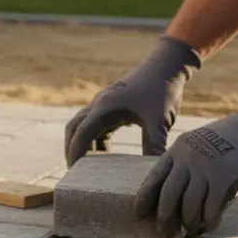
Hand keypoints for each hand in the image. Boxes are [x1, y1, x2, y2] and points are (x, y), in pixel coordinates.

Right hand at [64, 36, 201, 165]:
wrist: (167, 65)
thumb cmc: (162, 90)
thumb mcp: (159, 120)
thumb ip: (153, 145)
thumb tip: (153, 171)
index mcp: (105, 107)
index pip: (81, 133)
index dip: (75, 153)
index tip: (74, 172)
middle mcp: (99, 104)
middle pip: (73, 128)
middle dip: (71, 149)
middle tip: (76, 171)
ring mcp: (104, 103)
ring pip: (82, 125)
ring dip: (82, 144)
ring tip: (89, 166)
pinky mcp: (112, 104)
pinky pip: (96, 124)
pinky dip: (96, 139)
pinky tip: (107, 153)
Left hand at [134, 89, 237, 236]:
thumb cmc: (232, 139)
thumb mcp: (201, 144)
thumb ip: (187, 165)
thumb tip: (176, 198)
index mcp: (178, 149)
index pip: (154, 178)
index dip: (144, 199)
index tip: (139, 214)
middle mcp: (187, 158)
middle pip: (168, 195)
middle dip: (165, 217)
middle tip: (164, 232)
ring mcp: (205, 167)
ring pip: (189, 204)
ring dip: (189, 221)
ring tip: (190, 230)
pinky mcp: (224, 177)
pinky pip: (211, 206)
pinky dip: (209, 220)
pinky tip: (210, 225)